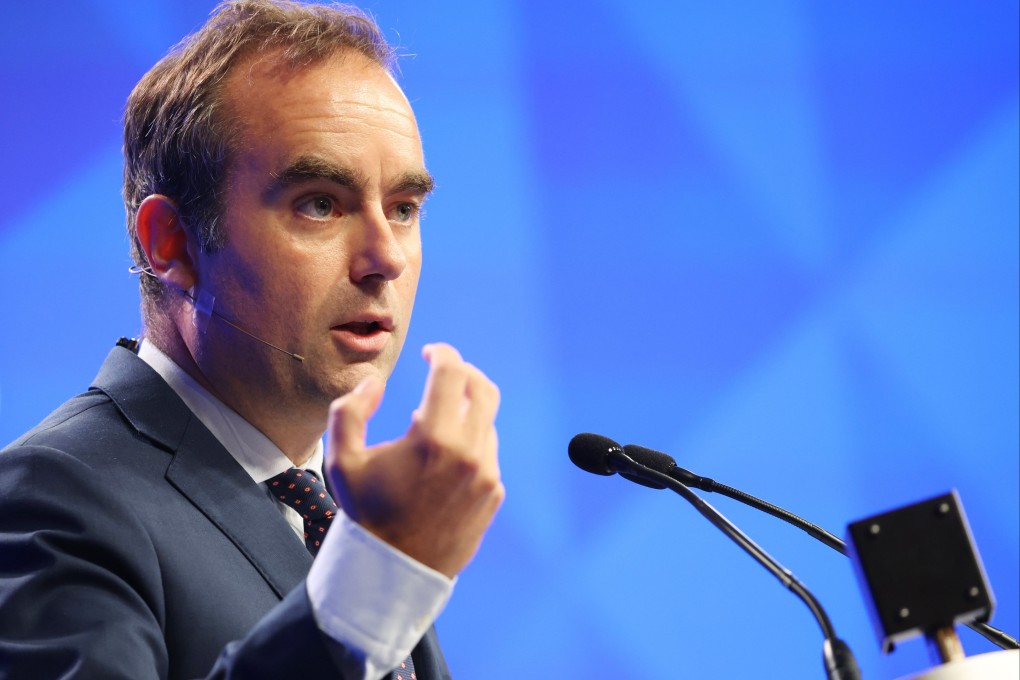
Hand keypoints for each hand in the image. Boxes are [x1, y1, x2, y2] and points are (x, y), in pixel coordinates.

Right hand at [325, 343, 503, 577]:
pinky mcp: (494, 494)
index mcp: (433, 437)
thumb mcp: (341, 459)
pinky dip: (470, 446)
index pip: (451, 372)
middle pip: (484, 389)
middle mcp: (468, 452)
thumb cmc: (365, 513)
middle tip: (445, 373)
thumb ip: (351, 409)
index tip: (430, 353)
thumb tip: (375, 382)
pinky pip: (488, 455)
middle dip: (465, 373)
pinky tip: (444, 460)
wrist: (393, 570)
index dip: (442, 353)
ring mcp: (487, 474)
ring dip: (464, 414)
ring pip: (487, 423)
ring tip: (434, 428)